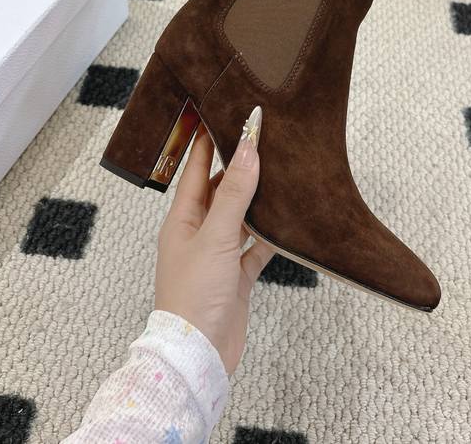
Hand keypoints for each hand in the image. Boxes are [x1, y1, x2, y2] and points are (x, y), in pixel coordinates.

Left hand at [155, 106, 273, 374]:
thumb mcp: (215, 237)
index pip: (197, 169)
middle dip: (239, 167)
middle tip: (262, 139)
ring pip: (240, 217)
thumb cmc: (194, 296)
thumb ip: (235, 194)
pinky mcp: (235, 277)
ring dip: (257, 199)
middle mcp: (198, 233)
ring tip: (280, 172)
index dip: (209, 142)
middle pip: (221, 191)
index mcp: (183, 219)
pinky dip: (270, 236)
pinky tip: (288, 224)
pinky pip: (254, 248)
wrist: (199, 356)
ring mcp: (217, 256)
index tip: (224, 114)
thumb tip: (248, 150)